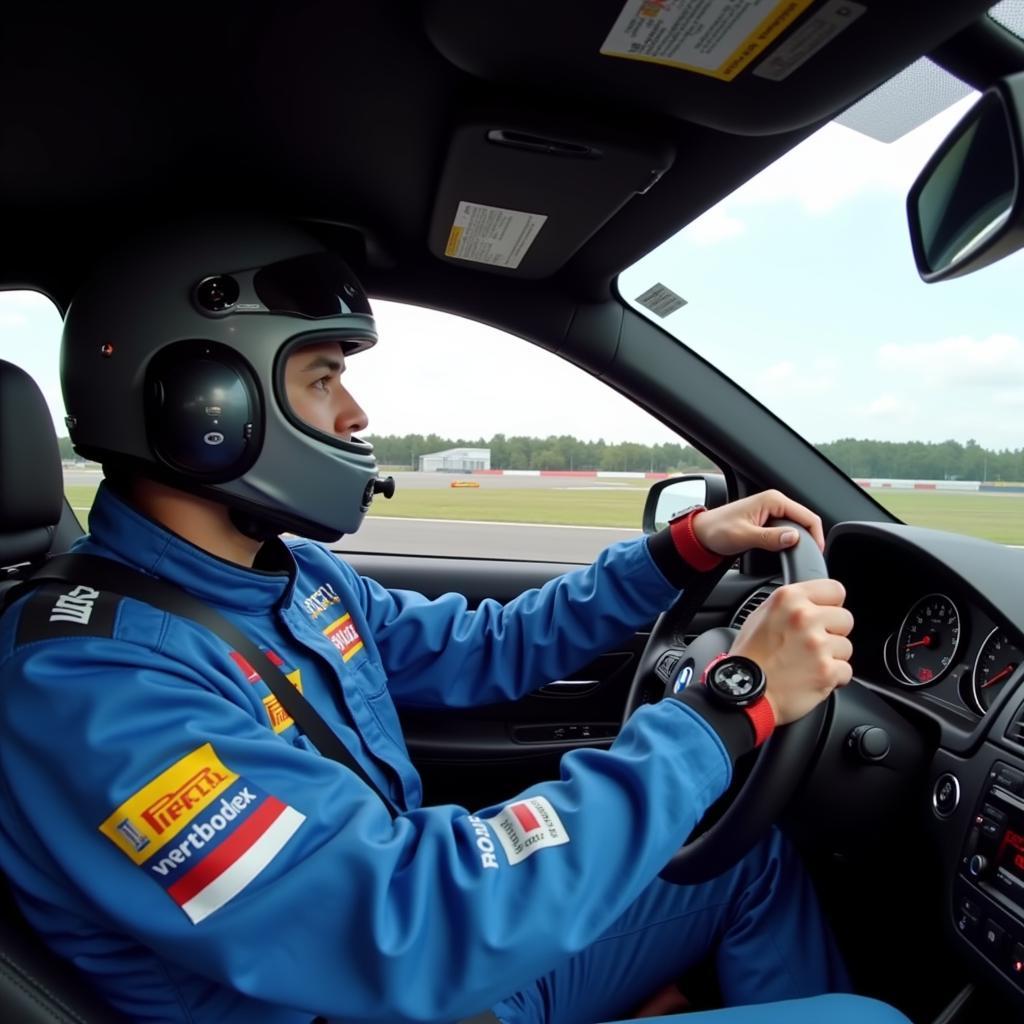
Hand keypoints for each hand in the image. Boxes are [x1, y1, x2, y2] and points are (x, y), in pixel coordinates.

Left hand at [691, 490, 824, 557]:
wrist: (701, 533)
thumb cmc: (716, 531)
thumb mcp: (743, 536)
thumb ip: (769, 538)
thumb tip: (793, 538)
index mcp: (773, 500)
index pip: (808, 516)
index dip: (817, 536)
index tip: (817, 553)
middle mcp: (775, 502)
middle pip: (806, 521)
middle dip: (810, 539)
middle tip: (808, 559)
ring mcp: (773, 511)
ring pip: (798, 526)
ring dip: (801, 540)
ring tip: (800, 557)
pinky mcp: (769, 520)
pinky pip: (789, 529)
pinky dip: (792, 540)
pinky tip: (790, 551)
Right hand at [730, 579, 853, 725]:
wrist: (743, 692)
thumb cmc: (748, 657)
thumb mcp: (760, 616)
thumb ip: (790, 605)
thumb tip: (813, 603)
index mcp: (788, 599)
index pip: (835, 590)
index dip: (830, 605)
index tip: (824, 616)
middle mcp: (805, 617)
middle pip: (845, 619)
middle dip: (832, 632)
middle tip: (811, 645)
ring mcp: (818, 645)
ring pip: (846, 647)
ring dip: (831, 657)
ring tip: (807, 664)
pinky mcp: (827, 671)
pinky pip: (846, 671)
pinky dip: (832, 678)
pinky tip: (811, 677)